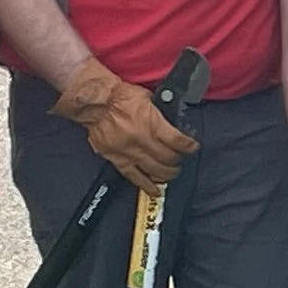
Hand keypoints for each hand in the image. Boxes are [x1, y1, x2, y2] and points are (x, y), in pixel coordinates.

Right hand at [53, 56, 196, 195]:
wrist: (96, 103)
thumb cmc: (119, 96)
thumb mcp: (149, 98)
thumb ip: (161, 112)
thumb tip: (172, 121)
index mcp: (152, 123)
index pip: (178, 141)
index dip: (189, 147)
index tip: (192, 148)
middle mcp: (142, 140)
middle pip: (167, 158)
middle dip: (177, 161)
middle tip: (179, 160)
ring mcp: (129, 151)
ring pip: (154, 170)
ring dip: (166, 174)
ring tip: (170, 173)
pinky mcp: (116, 158)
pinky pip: (133, 176)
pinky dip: (145, 185)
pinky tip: (154, 191)